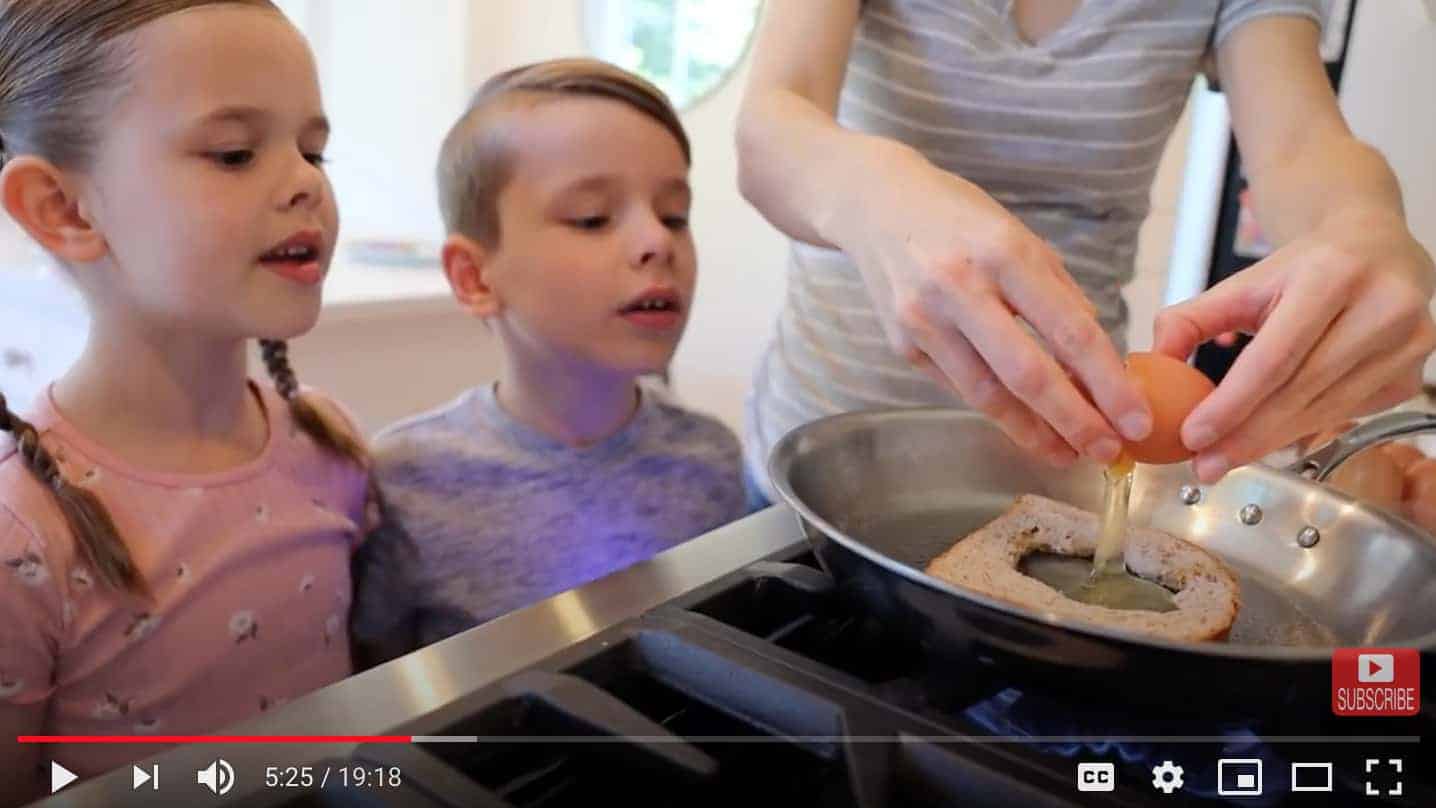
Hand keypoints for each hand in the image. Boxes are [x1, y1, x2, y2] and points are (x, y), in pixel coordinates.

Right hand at [836, 145, 1152, 465]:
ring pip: (988, 395)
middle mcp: (960, 288)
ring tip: (1068, 453)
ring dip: (1034, 432)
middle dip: (1074, 421)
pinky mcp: (903, 345)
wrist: (876, 206)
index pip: (1070, 331)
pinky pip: (960, 386)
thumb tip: (1099, 365)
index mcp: (1004, 254)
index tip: (1135, 420)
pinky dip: (998, 410)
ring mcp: (924, 321)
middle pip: (1028, 375)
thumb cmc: (959, 218)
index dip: (1108, 384)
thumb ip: (1059, 298)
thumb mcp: (1019, 238)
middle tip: (1107, 452)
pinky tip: (1025, 425)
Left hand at [1153, 207, 1435, 482]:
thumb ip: (1190, 319)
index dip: (1232, 403)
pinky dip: (1302, 432)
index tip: (1193, 435)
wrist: (1374, 247)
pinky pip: (1345, 416)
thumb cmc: (1303, 269)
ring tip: (1223, 458)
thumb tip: (1151, 363)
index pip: (1274, 356)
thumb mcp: (1244, 281)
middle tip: (1202, 465)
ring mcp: (1406, 345)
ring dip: (1270, 441)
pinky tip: (1269, 439)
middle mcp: (1381, 308)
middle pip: (1299, 391)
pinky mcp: (1411, 374)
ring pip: (1324, 411)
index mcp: (1332, 276)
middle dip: (1244, 435)